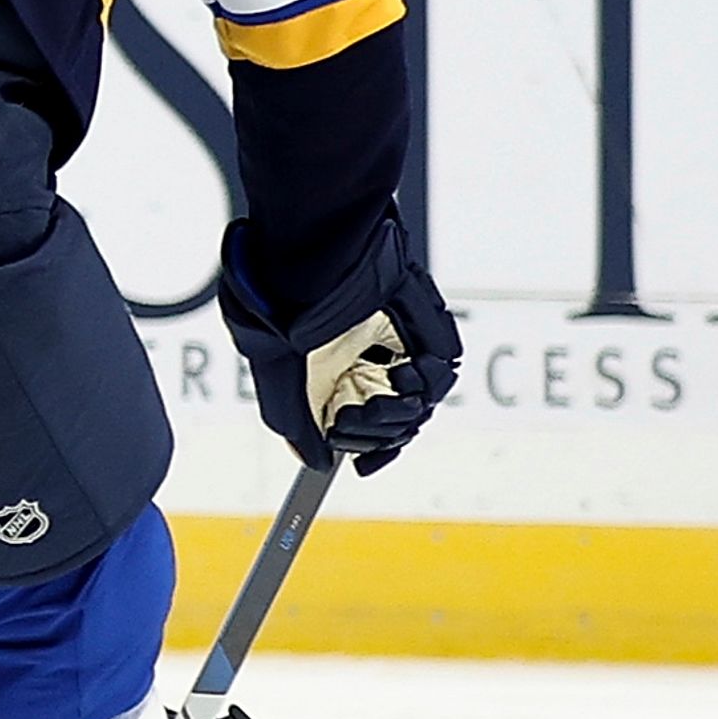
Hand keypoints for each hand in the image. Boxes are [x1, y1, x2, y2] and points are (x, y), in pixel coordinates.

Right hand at [219, 213, 461, 475]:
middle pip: (393, 420)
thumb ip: (294, 422)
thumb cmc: (282, 302)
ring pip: (421, 396)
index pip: (358, 428)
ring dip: (411, 402)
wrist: (312, 254)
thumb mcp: (274, 371)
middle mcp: (359, 360)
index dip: (365, 448)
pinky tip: (412, 367)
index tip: (363, 464)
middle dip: (386, 426)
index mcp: (325, 375)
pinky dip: (434, 371)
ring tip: (395, 382)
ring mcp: (390, 340)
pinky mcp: (418, 320)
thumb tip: (315, 462)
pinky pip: (443, 359)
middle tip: (375, 411)